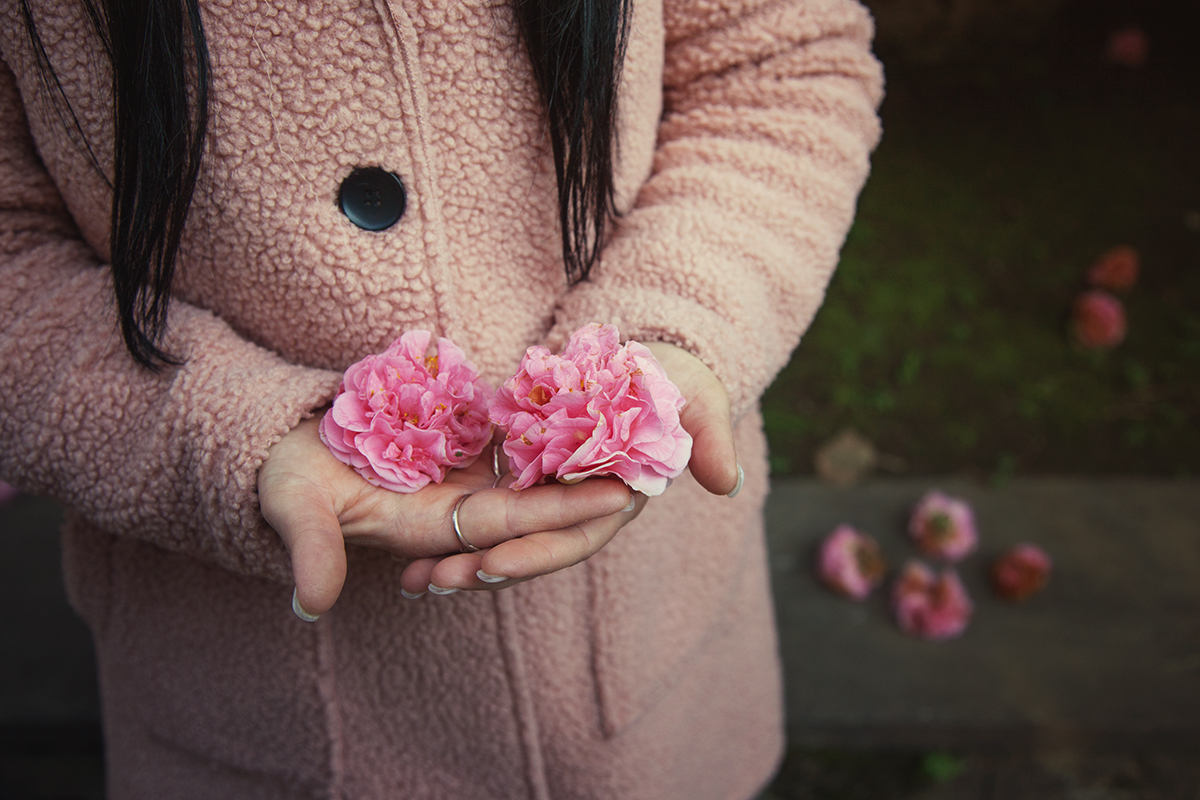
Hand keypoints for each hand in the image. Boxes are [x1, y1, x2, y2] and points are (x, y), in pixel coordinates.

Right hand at [258, 417, 634, 616]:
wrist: (277, 448)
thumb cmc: (283, 476)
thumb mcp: (292, 504)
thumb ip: (309, 547)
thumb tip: (312, 605)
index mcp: (431, 527)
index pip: (509, 524)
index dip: (561, 511)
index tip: (618, 496)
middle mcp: (456, 509)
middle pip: (537, 504)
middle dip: (592, 490)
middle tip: (657, 468)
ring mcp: (459, 479)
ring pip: (532, 474)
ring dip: (580, 460)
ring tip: (640, 437)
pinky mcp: (456, 448)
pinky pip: (514, 441)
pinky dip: (551, 428)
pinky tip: (592, 405)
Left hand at [397, 342, 740, 594]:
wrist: (646, 362)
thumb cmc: (674, 382)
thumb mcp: (699, 401)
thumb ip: (710, 438)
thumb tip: (726, 481)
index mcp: (615, 500)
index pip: (573, 536)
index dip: (535, 553)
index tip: (491, 566)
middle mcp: (576, 506)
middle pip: (527, 546)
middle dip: (481, 568)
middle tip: (432, 582)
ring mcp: (547, 493)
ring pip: (500, 534)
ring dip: (458, 556)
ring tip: (410, 579)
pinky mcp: (522, 472)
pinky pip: (483, 504)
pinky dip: (452, 524)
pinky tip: (410, 543)